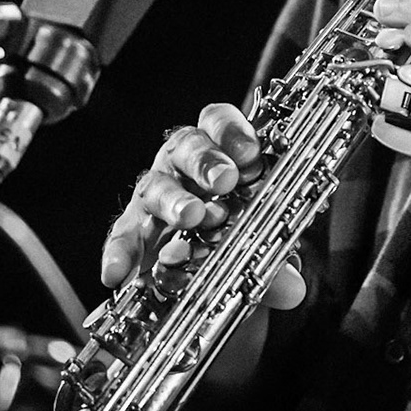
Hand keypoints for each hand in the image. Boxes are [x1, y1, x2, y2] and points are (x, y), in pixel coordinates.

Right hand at [99, 101, 304, 309]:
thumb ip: (278, 265)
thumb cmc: (242, 244)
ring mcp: (156, 196)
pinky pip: (123, 237)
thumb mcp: (264, 250)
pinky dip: (120, 253)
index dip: (232, 131)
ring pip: (156, 186)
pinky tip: (119, 272)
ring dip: (173, 199)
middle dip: (206, 160)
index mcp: (220, 154)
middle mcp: (183, 167)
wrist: (211, 280)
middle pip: (187, 146)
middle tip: (225, 180)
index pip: (219, 123)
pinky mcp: (134, 232)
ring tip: (191, 216)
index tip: (249, 151)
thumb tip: (291, 287)